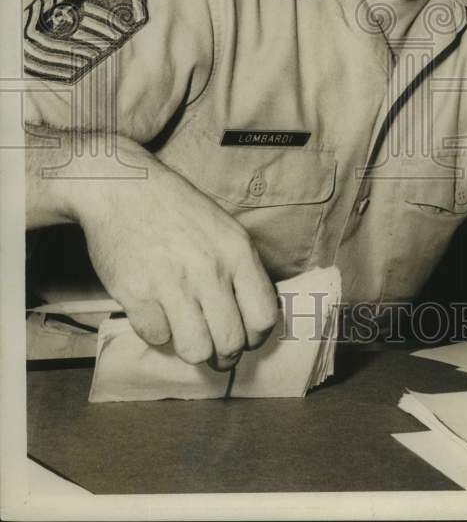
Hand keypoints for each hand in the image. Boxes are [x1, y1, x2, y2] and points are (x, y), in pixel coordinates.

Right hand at [74, 167, 278, 370]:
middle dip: (225, 355)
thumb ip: (242, 269)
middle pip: (231, 342)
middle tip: (216, 350)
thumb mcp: (225, 229)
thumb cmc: (178, 210)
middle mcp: (209, 270)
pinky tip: (157, 311)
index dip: (256, 337)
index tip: (245, 337)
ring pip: (196, 350)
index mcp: (237, 252)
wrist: (124, 190)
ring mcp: (172, 284)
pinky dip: (158, 332)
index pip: (264, 317)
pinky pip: (157, 338)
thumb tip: (255, 316)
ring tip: (187, 332)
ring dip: (192, 348)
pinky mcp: (137, 295)